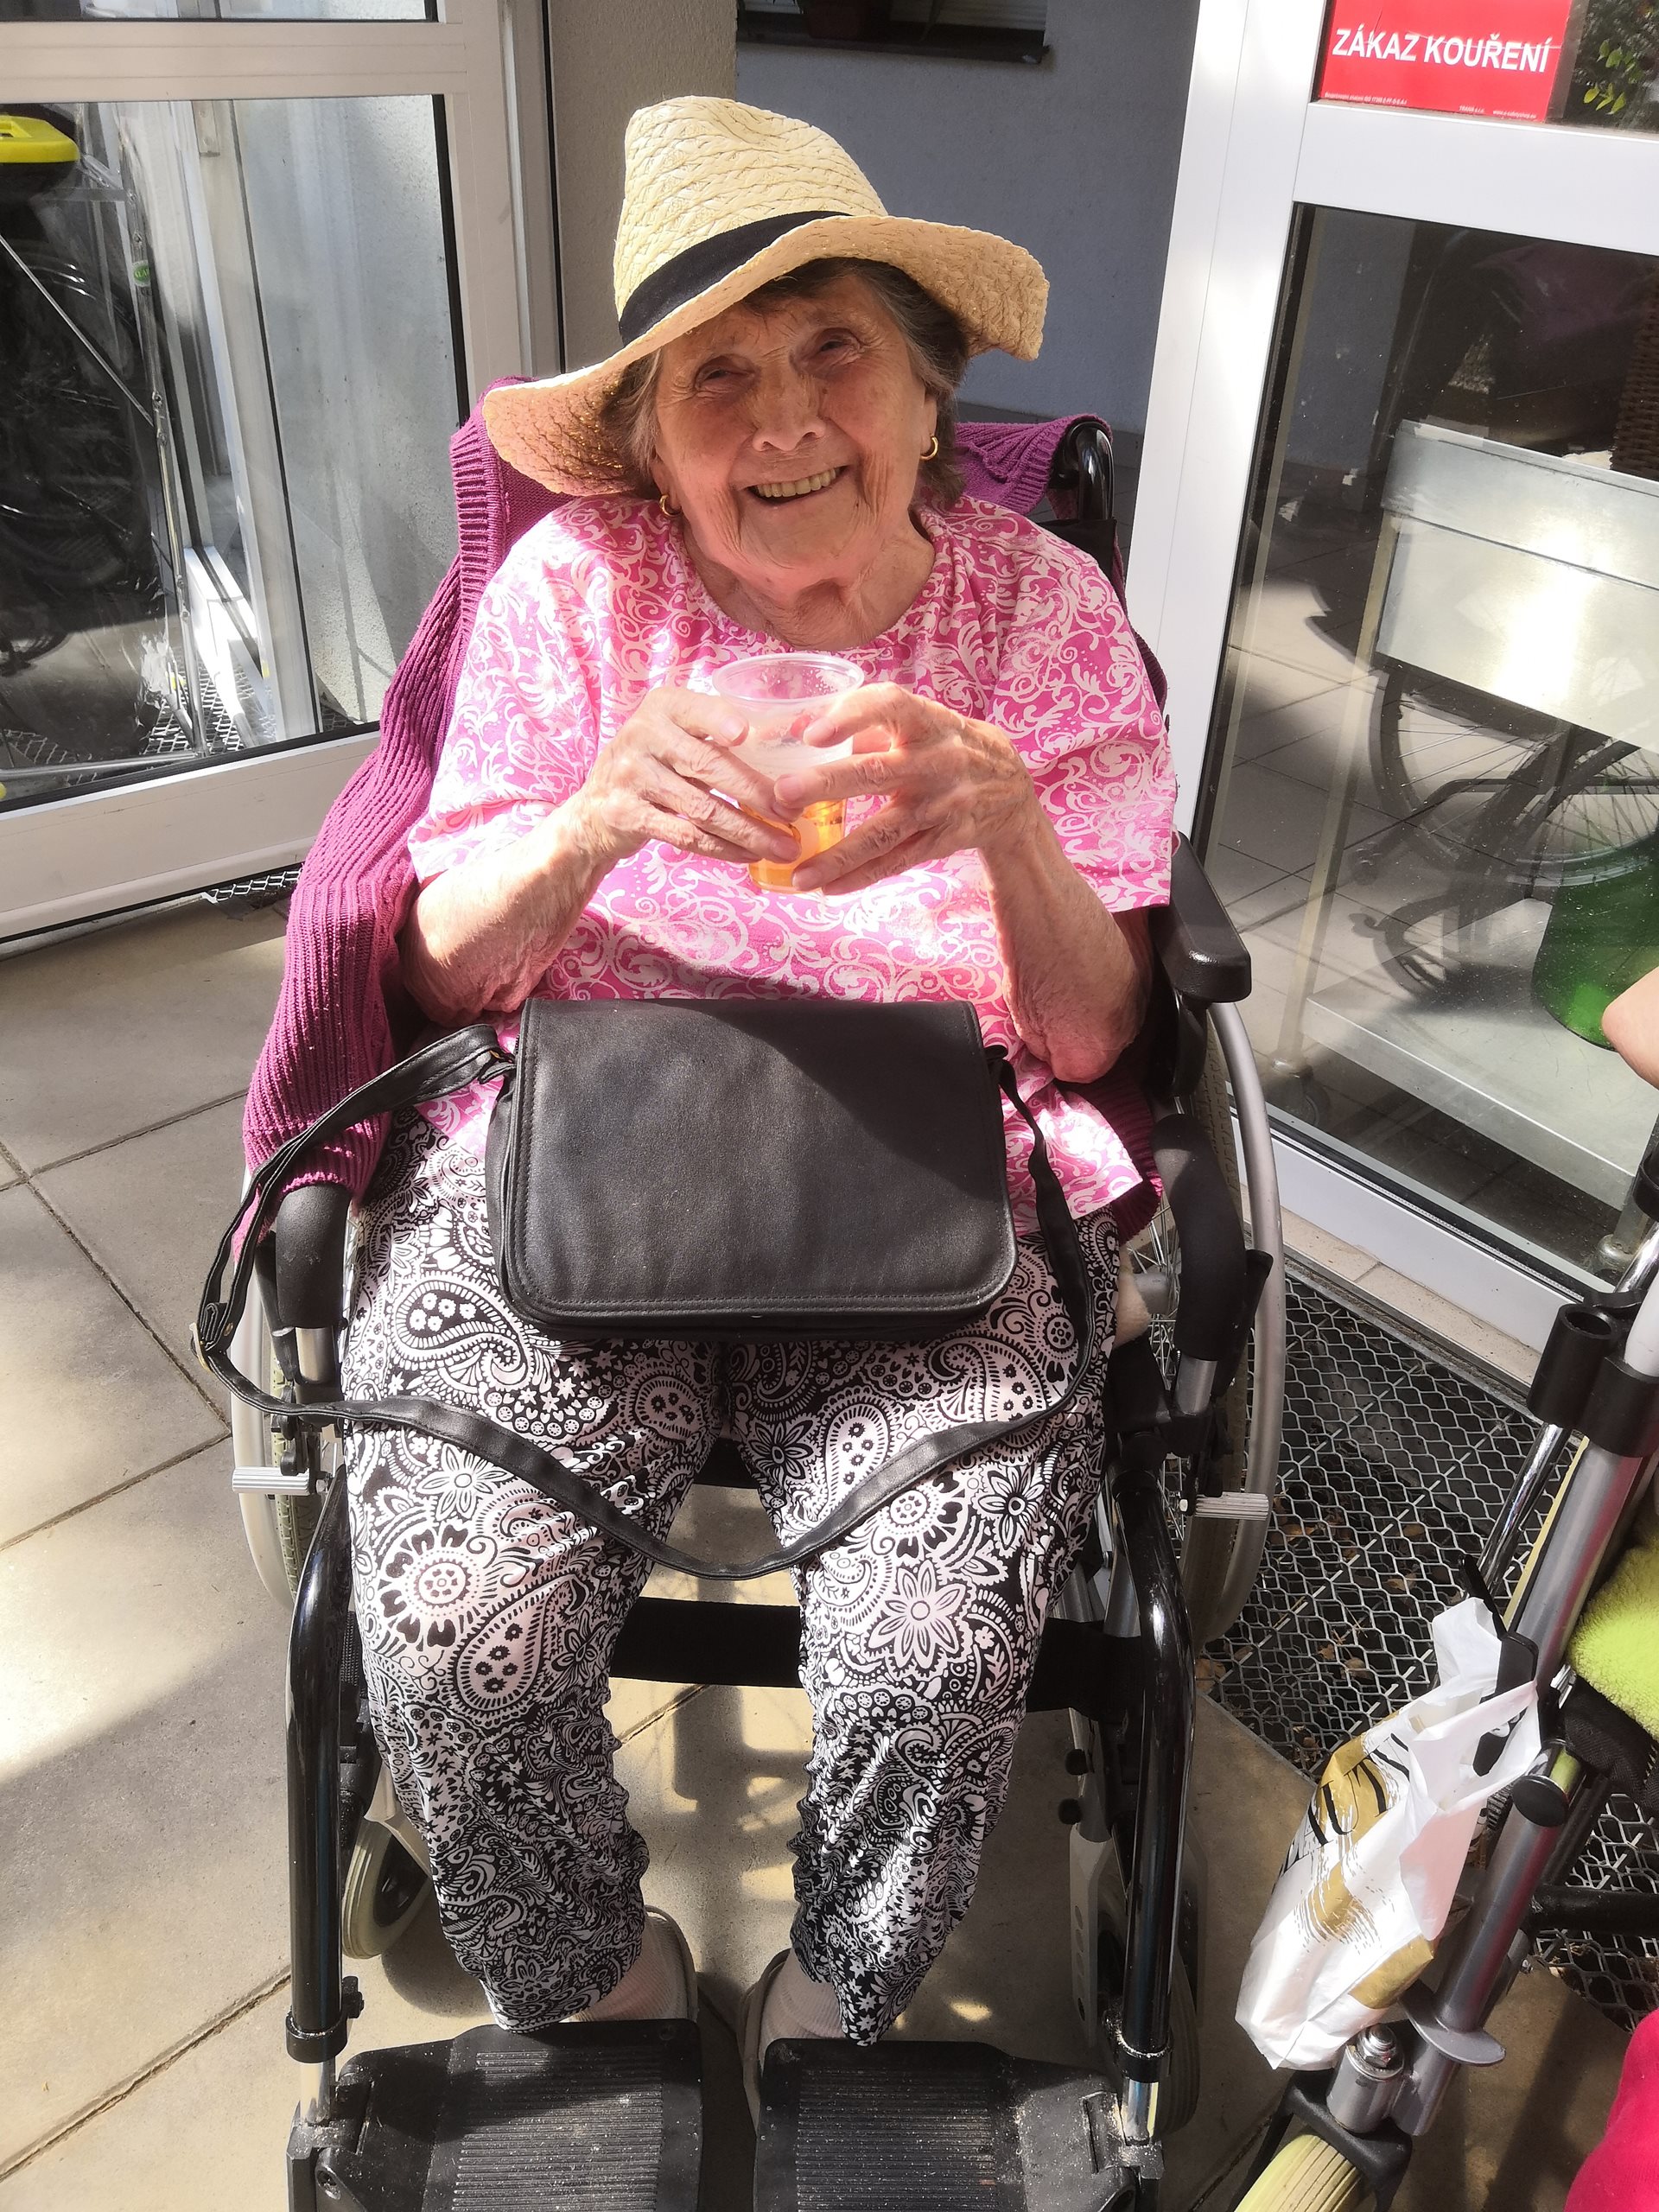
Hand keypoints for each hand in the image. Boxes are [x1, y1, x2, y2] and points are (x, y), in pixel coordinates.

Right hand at [568, 687, 797, 869]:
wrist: (594, 810)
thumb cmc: (655, 765)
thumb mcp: (677, 736)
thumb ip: (720, 736)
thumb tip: (792, 741)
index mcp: (663, 707)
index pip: (697, 710)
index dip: (721, 722)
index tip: (748, 735)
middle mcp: (643, 736)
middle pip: (708, 765)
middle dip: (757, 793)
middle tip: (794, 812)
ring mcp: (631, 776)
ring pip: (701, 808)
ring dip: (749, 831)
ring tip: (784, 845)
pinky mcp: (627, 815)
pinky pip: (685, 836)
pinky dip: (723, 848)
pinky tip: (750, 855)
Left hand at [771, 684, 1040, 894]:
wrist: (1011, 790)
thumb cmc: (948, 745)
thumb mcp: (922, 722)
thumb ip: (865, 725)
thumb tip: (796, 730)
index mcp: (928, 722)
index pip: (891, 707)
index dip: (851, 717)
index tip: (812, 733)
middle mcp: (936, 763)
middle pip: (876, 773)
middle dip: (827, 784)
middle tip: (782, 794)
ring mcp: (941, 806)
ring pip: (883, 833)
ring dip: (838, 855)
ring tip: (798, 872)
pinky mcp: (943, 840)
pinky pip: (897, 862)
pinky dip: (861, 877)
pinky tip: (827, 888)